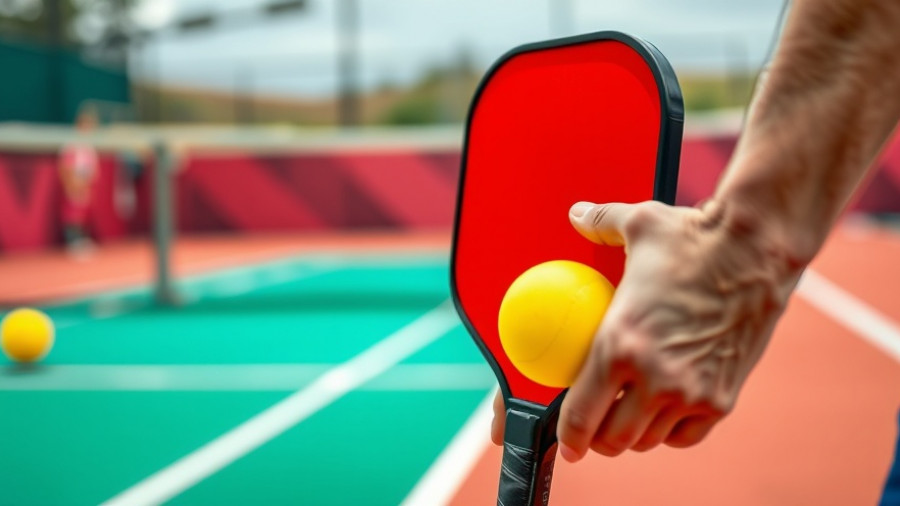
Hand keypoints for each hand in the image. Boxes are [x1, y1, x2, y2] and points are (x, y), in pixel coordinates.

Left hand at [491, 199, 803, 459]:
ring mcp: (692, 392)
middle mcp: (655, 377)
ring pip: (648, 440)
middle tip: (593, 428)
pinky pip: (685, 436)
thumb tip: (575, 214)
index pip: (581, 414)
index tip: (565, 443)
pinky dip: (670, 431)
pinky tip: (662, 413)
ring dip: (633, 434)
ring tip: (626, 415)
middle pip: (613, 439)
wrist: (760, 249)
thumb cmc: (694, 236)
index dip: (568, 436)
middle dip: (597, 441)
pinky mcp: (722, 399)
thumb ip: (598, 224)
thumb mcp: (638, 224)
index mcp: (620, 344)